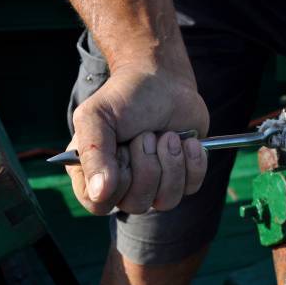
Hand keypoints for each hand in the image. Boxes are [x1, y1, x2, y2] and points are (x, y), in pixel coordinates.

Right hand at [67, 64, 208, 214]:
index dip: (115, 180)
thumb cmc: (125, 97)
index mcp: (93, 172)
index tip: (121, 149)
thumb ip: (92, 153)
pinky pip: (191, 188)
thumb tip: (100, 192)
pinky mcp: (182, 177)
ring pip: (166, 200)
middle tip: (147, 135)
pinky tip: (187, 141)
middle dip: (147, 164)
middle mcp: (122, 184)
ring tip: (167, 136)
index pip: (99, 204)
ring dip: (171, 162)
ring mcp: (154, 184)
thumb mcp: (97, 116)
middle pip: (136, 204)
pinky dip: (192, 161)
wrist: (163, 80)